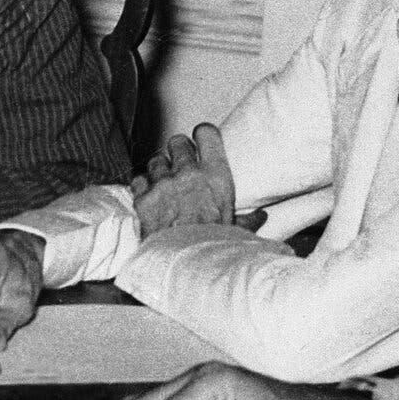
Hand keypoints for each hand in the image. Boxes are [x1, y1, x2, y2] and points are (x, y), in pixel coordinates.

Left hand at [132, 124, 258, 235]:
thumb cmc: (215, 246)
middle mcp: (188, 174)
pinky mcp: (143, 198)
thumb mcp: (237, 231)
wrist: (186, 265)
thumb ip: (247, 220)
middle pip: (177, 142)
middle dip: (178, 149)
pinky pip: (138, 179)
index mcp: (216, 176)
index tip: (201, 140)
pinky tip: (148, 195)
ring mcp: (163, 184)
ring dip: (159, 168)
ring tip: (163, 181)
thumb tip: (260, 217)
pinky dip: (142, 185)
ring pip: (156, 160)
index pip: (207, 134)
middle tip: (179, 162)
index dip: (202, 134)